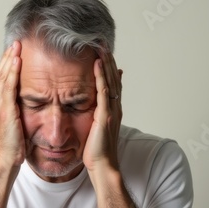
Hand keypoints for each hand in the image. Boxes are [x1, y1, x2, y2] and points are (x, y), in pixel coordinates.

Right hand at [0, 41, 24, 174]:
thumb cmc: (11, 149)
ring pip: (2, 77)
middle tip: (14, 43)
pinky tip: (16, 61)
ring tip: (16, 46)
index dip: (5, 66)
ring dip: (9, 60)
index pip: (0, 81)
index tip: (13, 53)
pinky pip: (8, 87)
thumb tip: (21, 105)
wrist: (4, 163)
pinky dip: (12, 72)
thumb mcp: (14, 127)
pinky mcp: (4, 111)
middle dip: (7, 58)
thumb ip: (15, 113)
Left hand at [83, 52, 122, 173]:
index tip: (103, 50)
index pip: (112, 82)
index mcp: (113, 109)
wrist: (104, 166)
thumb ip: (97, 115)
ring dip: (106, 62)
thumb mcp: (97, 128)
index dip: (108, 65)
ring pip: (110, 80)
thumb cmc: (97, 151)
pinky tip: (97, 64)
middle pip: (113, 77)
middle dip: (108, 59)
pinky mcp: (105, 115)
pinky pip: (103, 92)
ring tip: (101, 46)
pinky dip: (101, 76)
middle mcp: (115, 107)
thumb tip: (94, 106)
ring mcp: (112, 110)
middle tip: (103, 41)